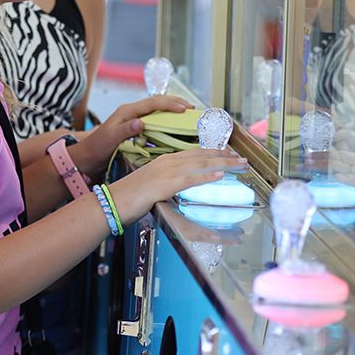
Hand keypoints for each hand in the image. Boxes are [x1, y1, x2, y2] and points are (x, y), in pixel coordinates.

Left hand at [75, 95, 190, 176]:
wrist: (87, 155)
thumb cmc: (97, 147)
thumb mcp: (110, 139)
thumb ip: (124, 130)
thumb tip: (140, 122)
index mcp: (127, 111)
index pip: (152, 103)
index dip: (169, 104)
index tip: (184, 109)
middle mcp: (132, 112)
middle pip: (157, 102)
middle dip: (175, 102)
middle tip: (192, 108)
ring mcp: (134, 118)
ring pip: (157, 108)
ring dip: (172, 108)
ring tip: (188, 113)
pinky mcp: (135, 126)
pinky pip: (155, 118)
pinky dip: (167, 118)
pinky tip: (175, 125)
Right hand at [109, 147, 246, 226]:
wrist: (111, 202)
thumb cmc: (129, 198)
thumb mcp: (152, 187)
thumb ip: (168, 185)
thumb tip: (180, 189)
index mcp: (164, 161)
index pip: (194, 153)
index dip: (214, 152)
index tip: (230, 154)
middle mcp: (166, 162)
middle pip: (201, 155)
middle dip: (224, 156)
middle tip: (243, 159)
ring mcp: (164, 172)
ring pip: (200, 164)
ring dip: (222, 163)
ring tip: (239, 164)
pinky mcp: (162, 185)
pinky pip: (189, 179)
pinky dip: (206, 175)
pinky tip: (220, 174)